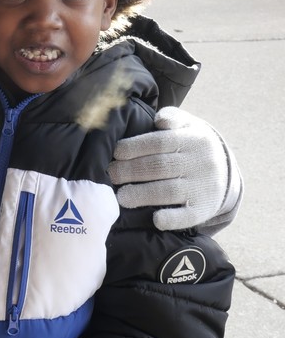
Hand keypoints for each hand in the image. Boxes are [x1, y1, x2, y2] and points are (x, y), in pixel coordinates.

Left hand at [110, 106, 232, 230]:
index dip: (135, 147)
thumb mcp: (189, 126)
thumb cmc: (192, 146)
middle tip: (111, 175)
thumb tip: (159, 119)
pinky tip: (155, 219)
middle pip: (160, 167)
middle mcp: (201, 163)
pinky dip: (171, 219)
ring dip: (142, 195)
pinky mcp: (204, 209)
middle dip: (131, 171)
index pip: (160, 142)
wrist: (226, 172)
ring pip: (169, 192)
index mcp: (194, 139)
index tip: (116, 153)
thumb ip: (172, 118)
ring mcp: (204, 187)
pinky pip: (187, 216)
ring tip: (121, 197)